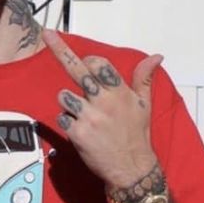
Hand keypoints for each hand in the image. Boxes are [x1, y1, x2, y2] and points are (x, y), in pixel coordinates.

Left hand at [42, 30, 163, 189]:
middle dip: (60, 50)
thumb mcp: (144, 105)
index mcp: (120, 91)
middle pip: (77, 70)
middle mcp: (104, 100)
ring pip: (64, 96)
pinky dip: (67, 122)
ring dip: (69, 103)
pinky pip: (61, 118)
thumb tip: (156, 57)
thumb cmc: (136, 134)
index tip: (86, 61)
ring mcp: (89, 116)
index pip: (98, 64)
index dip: (89, 61)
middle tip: (47, 34)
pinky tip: (81, 131)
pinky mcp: (77, 132)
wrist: (131, 168)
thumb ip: (143, 78)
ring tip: (85, 116)